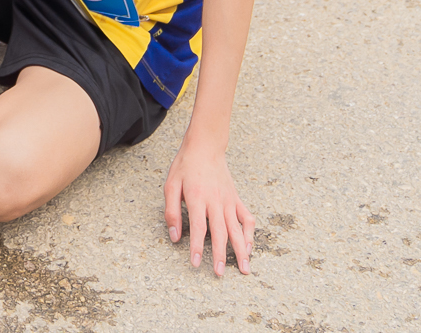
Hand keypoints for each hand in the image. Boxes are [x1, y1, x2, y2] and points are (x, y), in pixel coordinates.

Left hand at [163, 141, 253, 276]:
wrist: (205, 146)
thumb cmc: (185, 166)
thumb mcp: (171, 185)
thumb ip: (172, 211)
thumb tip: (174, 236)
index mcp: (197, 198)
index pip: (198, 228)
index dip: (196, 247)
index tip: (195, 263)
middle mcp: (216, 201)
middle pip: (220, 232)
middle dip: (220, 255)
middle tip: (219, 273)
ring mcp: (229, 201)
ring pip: (237, 229)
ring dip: (241, 250)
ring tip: (244, 268)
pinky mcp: (236, 199)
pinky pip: (247, 218)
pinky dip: (250, 233)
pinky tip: (248, 247)